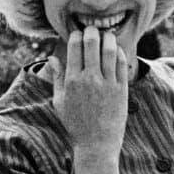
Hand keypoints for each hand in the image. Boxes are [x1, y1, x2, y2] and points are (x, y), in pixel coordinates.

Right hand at [50, 26, 127, 154]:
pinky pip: (122, 64)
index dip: (76, 35)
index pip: (74, 47)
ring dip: (108, 38)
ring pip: (109, 51)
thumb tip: (52, 57)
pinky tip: (117, 50)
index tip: (77, 33)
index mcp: (72, 81)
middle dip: (92, 31)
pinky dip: (120, 53)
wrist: (97, 143)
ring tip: (107, 35)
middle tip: (92, 29)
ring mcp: (107, 84)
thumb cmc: (76, 123)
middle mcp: (89, 79)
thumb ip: (57, 77)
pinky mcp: (122, 89)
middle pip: (92, 44)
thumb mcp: (60, 101)